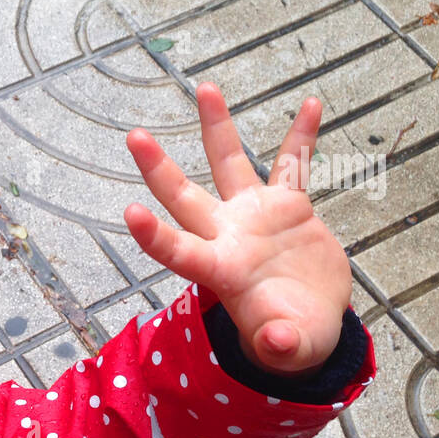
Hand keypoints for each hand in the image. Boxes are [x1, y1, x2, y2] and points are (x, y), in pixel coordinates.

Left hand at [123, 82, 351, 375]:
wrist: (309, 322)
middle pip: (184, 196)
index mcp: (221, 271)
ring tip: (205, 89)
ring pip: (229, 163)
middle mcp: (228, 236)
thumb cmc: (292, 341)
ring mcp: (255, 216)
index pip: (179, 251)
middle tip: (134, 136)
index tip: (129, 212)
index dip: (154, 235)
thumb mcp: (290, 348)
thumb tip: (278, 344)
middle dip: (158, 168)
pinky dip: (303, 137)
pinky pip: (293, 164)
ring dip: (217, 127)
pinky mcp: (288, 206)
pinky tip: (309, 104)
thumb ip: (282, 345)